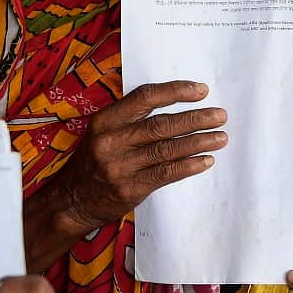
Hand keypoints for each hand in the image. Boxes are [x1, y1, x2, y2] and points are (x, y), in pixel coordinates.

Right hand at [50, 81, 227, 235]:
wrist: (71, 202)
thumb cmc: (93, 162)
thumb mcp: (101, 133)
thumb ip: (130, 118)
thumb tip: (174, 105)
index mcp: (105, 120)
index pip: (145, 97)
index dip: (175, 92)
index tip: (201, 90)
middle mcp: (111, 141)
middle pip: (161, 124)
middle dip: (195, 118)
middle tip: (220, 115)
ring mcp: (121, 166)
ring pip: (167, 149)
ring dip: (198, 142)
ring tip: (221, 137)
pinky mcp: (130, 189)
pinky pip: (166, 173)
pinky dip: (189, 166)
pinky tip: (206, 160)